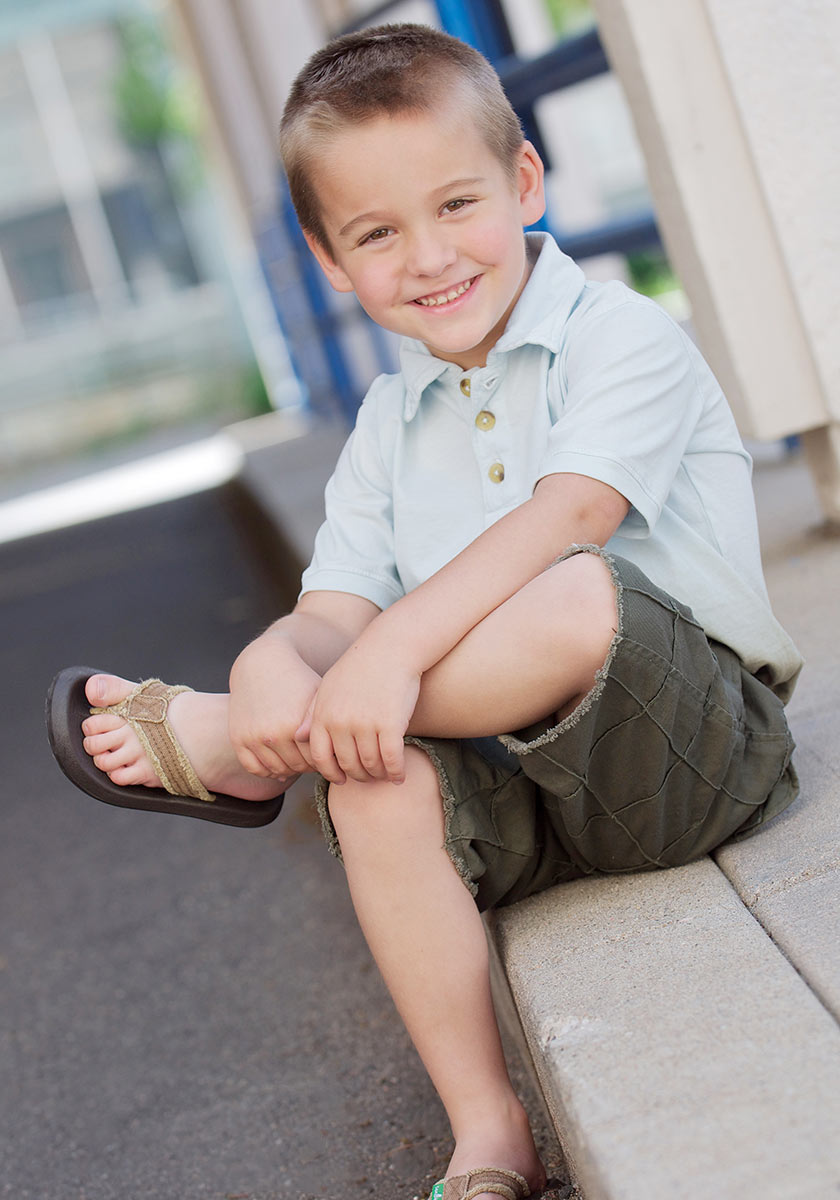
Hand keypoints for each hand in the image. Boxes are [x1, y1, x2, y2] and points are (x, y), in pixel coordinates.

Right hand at [228, 633, 320, 779]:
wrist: (262, 664)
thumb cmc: (297, 680)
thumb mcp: (317, 697)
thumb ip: (325, 728)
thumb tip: (329, 761)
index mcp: (296, 724)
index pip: (316, 759)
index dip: (324, 758)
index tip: (326, 752)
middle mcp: (273, 734)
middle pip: (297, 767)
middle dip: (308, 765)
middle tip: (312, 758)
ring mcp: (253, 737)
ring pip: (277, 770)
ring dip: (289, 769)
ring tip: (297, 758)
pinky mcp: (238, 738)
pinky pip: (254, 768)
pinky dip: (266, 770)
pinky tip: (277, 762)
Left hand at [295, 638, 420, 785]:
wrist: (391, 647)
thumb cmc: (360, 667)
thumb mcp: (329, 686)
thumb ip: (312, 713)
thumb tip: (298, 737)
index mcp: (323, 714)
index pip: (320, 757)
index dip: (331, 773)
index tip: (342, 779)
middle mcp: (340, 721)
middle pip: (347, 765)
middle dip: (359, 776)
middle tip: (369, 778)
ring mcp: (365, 723)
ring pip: (371, 764)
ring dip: (379, 775)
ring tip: (385, 775)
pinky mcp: (390, 724)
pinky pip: (392, 759)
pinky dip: (396, 771)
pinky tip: (400, 775)